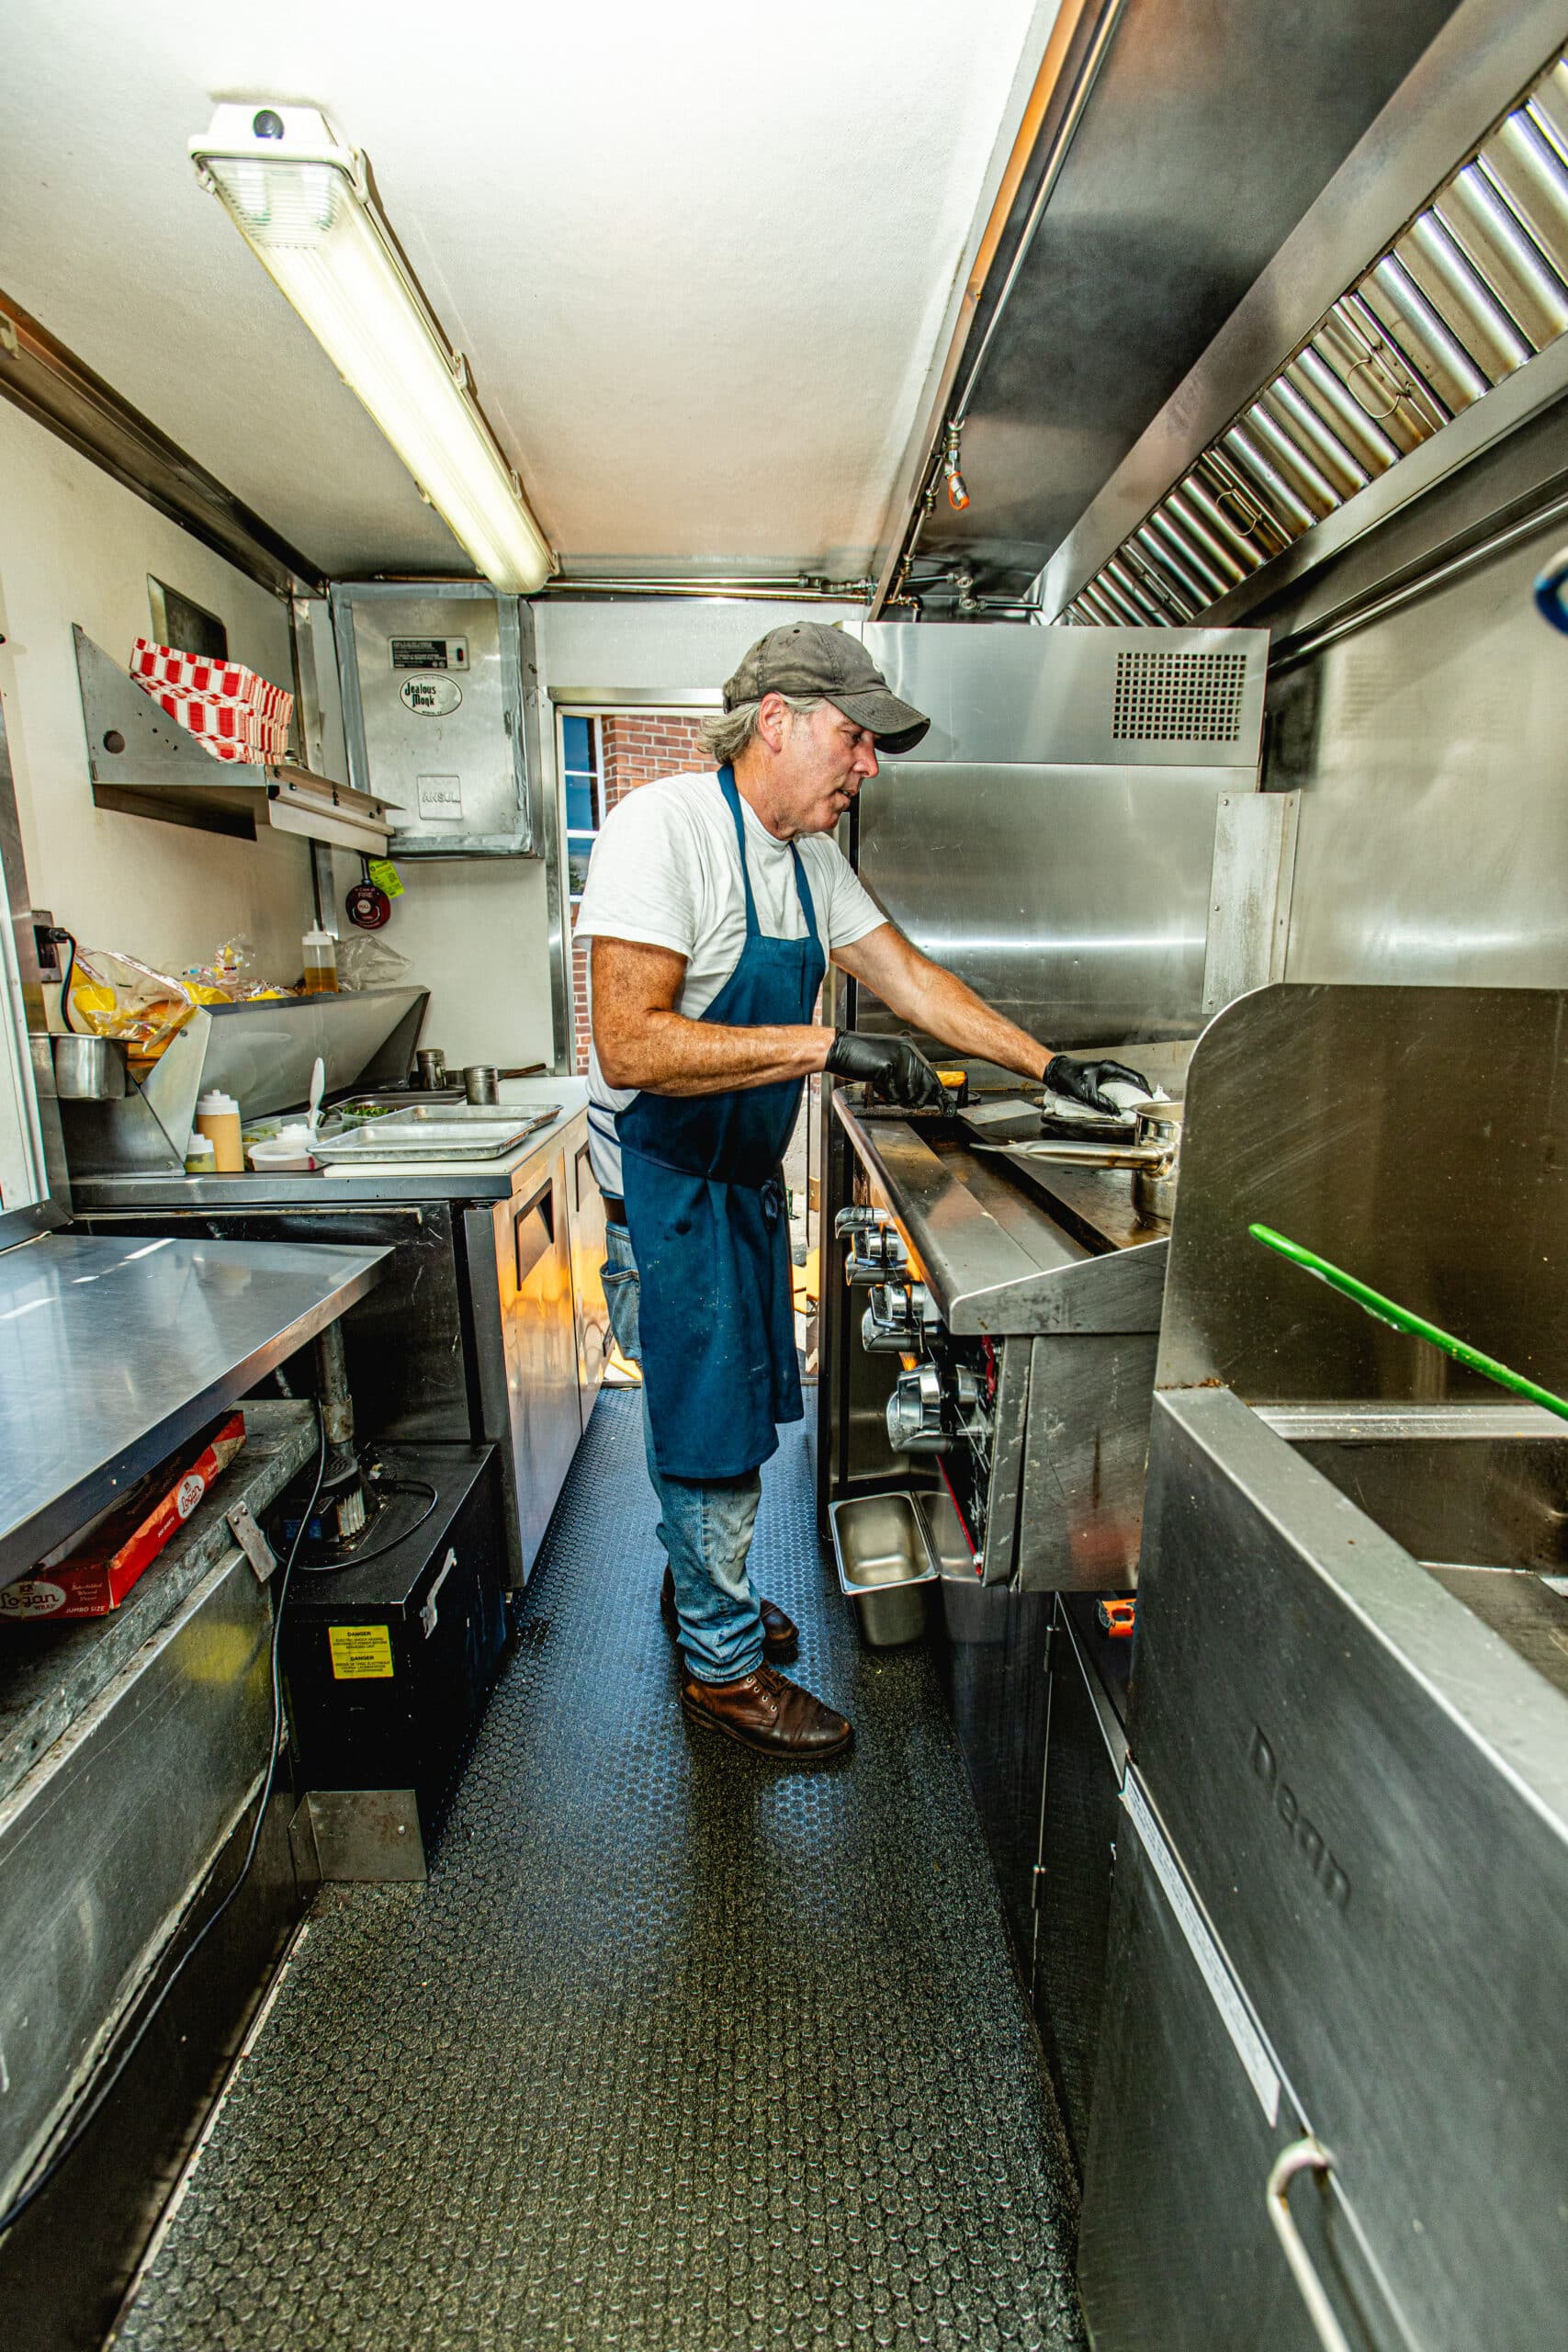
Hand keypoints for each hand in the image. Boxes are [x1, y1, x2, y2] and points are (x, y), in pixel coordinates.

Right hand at [825, 1031, 947, 1109]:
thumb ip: (905, 1074)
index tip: (947, 1108)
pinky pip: (893, 1092)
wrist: (838, 1049)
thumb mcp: (888, 1062)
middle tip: (902, 1100)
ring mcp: (899, 1058)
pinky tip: (876, 1083)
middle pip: (925, 1087)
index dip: (939, 1095)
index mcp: (909, 1049)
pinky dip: (884, 1093)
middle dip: (915, 1100)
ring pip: (909, 1092)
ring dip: (895, 1096)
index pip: (932, 1076)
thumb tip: (920, 1093)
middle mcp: (908, 1051)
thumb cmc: (859, 1057)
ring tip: (882, 1086)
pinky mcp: (888, 1066)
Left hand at [1045, 1054, 1152, 1115]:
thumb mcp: (1085, 1093)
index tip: (1150, 1099)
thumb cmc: (1068, 1076)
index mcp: (1110, 1068)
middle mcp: (1110, 1070)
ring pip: (1123, 1085)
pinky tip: (1120, 1105)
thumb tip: (1115, 1112)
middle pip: (1131, 1081)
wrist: (1055, 1072)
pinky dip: (1119, 1096)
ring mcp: (1105, 1075)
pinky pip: (1114, 1088)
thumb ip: (1101, 1103)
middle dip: (1139, 1093)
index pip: (1134, 1077)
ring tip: (1135, 1107)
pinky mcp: (1100, 1080)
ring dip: (1129, 1095)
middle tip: (1144, 1105)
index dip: (1144, 1088)